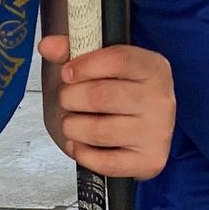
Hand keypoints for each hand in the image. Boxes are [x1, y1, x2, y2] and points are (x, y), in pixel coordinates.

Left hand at [41, 36, 175, 179]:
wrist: (147, 126)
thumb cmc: (123, 91)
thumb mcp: (104, 64)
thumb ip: (74, 50)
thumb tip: (47, 46)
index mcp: (154, 68)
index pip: (119, 60)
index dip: (85, 65)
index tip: (68, 73)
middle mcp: (160, 100)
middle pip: (102, 97)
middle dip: (71, 98)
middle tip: (67, 99)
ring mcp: (157, 133)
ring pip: (99, 131)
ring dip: (73, 127)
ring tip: (72, 122)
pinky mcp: (149, 161)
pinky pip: (106, 163)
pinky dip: (82, 154)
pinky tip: (79, 144)